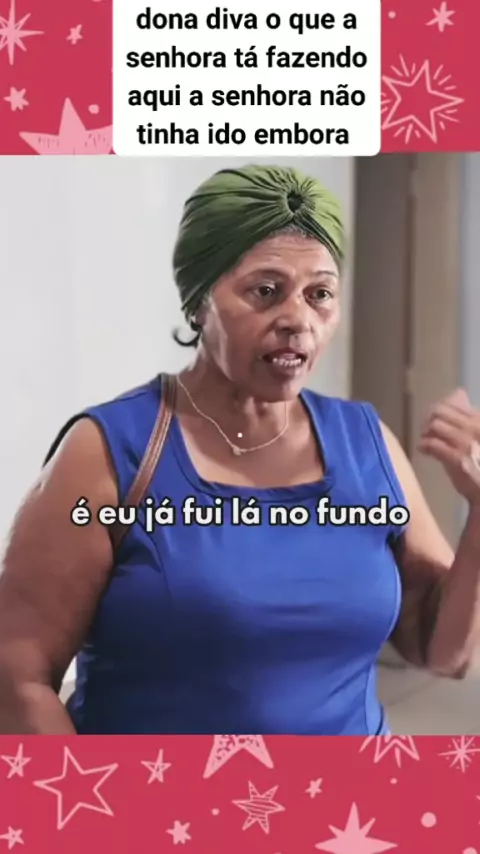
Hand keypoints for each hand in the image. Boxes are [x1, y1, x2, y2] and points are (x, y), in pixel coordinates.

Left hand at [418, 388, 479, 505]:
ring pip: (435, 425)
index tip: (434, 418)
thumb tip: (457, 395)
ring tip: (426, 440)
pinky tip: (424, 450)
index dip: (439, 410)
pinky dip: (424, 445)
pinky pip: (432, 443)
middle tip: (427, 429)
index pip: (453, 404)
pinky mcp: (456, 458)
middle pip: (441, 411)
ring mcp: (466, 442)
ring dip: (426, 432)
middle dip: (430, 419)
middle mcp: (475, 427)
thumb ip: (470, 419)